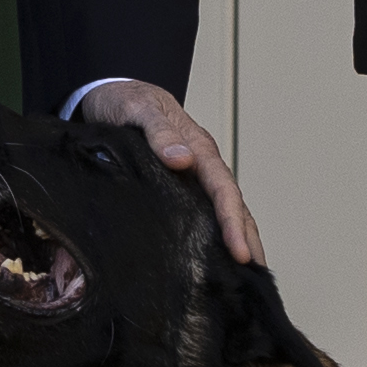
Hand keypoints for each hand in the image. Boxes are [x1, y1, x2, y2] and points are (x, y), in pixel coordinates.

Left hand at [76, 80, 262, 264]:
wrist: (111, 92)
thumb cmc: (125, 101)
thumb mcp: (137, 110)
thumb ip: (158, 131)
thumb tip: (182, 159)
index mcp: (198, 147)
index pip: (223, 189)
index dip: (232, 221)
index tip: (240, 251)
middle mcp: (201, 163)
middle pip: (234, 204)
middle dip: (247, 237)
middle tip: (255, 273)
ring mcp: (193, 175)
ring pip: (224, 209)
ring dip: (239, 237)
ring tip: (248, 272)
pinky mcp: (180, 183)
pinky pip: (205, 209)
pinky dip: (217, 232)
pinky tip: (216, 253)